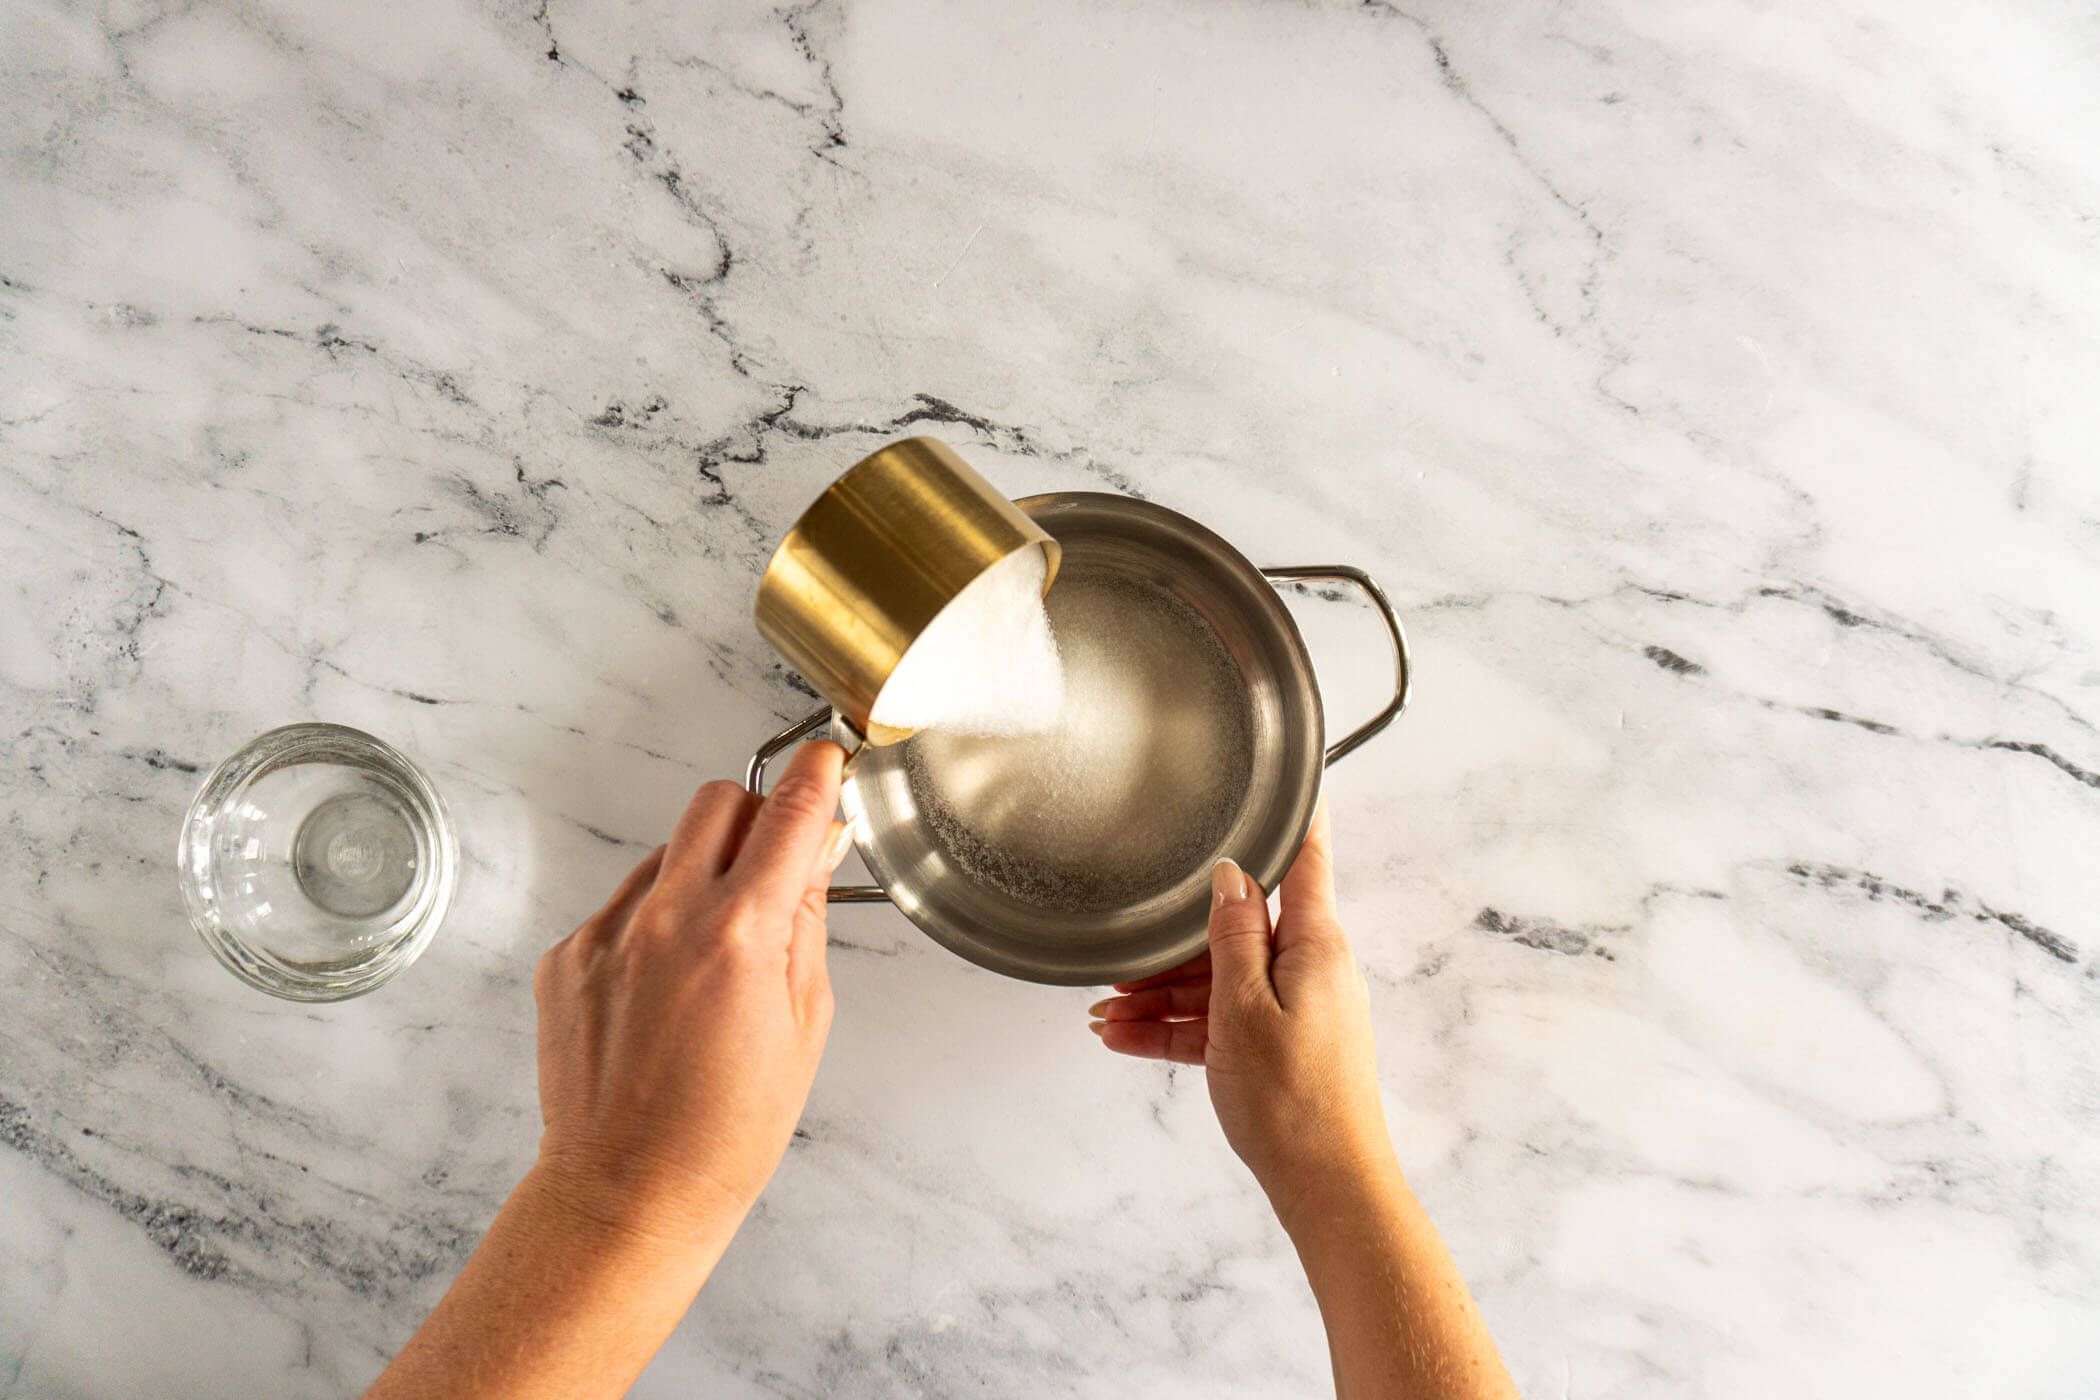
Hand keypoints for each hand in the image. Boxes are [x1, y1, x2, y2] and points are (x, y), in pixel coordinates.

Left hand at [531, 741, 849, 1241]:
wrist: (627, 1193)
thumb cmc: (725, 1131)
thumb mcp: (804, 1021)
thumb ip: (805, 921)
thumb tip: (815, 849)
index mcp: (738, 934)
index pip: (788, 811)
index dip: (816, 773)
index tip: (826, 759)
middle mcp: (664, 919)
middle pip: (717, 801)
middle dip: (755, 816)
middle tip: (775, 865)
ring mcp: (605, 934)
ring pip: (667, 852)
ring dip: (702, 874)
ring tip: (715, 958)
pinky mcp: (566, 955)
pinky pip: (624, 903)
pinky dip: (655, 922)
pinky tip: (667, 988)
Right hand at [1089, 803, 1394, 1207]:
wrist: (1326, 1187)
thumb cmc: (1294, 1103)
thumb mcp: (1243, 1007)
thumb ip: (1234, 935)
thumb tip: (1229, 875)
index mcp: (1315, 945)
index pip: (1306, 858)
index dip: (1296, 813)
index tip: (1290, 775)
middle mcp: (1312, 968)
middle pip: (1239, 927)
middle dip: (1176, 941)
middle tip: (1123, 955)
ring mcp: (1296, 1008)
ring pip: (1219, 978)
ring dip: (1163, 992)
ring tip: (1107, 1012)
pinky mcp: (1279, 1046)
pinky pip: (1219, 1021)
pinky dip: (1176, 1027)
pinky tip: (1127, 1037)